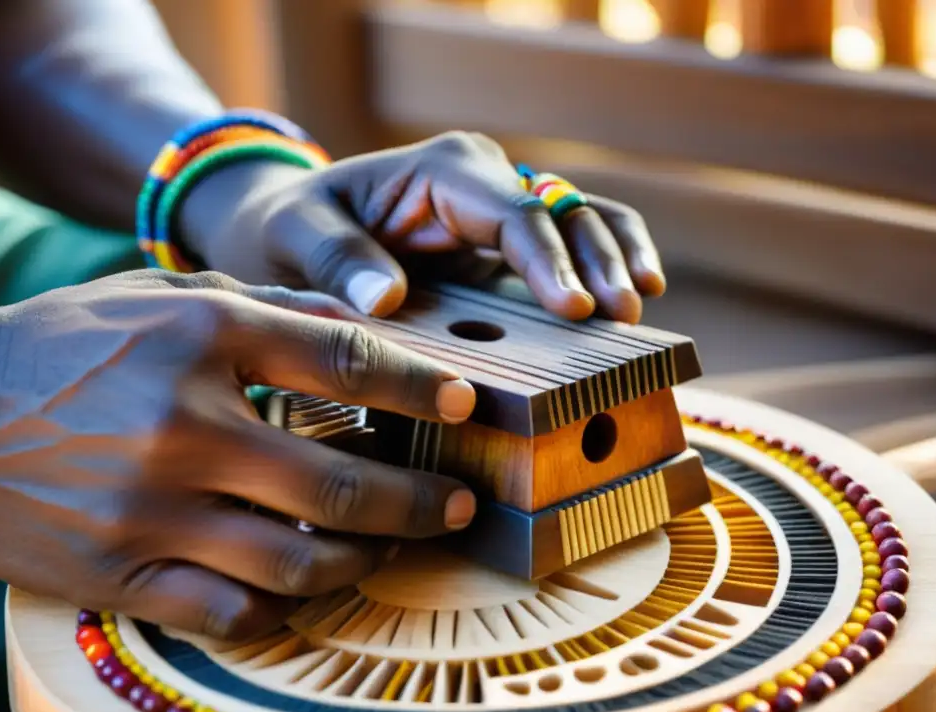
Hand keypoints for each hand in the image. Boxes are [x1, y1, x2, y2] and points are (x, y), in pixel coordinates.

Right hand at [0, 270, 476, 641]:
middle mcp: (182, 428)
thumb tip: (358, 324)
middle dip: (420, 502)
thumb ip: (264, 308)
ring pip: (298, 564)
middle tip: (459, 507)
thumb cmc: (64, 345)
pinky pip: (232, 614)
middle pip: (340, 484)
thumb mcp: (159, 297)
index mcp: (200, 341)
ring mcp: (150, 511)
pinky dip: (286, 609)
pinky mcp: (118, 575)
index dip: (420, 387)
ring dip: (365, 562)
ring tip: (392, 548)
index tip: (464, 404)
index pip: (344, 363)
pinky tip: (309, 588)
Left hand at [181, 132, 664, 323]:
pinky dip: (605, 261)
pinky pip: (571, 242)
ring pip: (581, 218)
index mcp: (441, 171)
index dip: (546, 259)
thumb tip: (389, 299)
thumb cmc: (296, 228)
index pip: (511, 212)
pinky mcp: (506, 242)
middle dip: (597, 261)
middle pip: (560, 211)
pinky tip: (634, 291)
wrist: (296, 229)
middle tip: (624, 315)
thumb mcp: (295, 237)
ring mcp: (501, 208)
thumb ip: (336, 260)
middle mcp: (483, 181)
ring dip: (615, 258)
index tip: (572, 308)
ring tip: (640, 306)